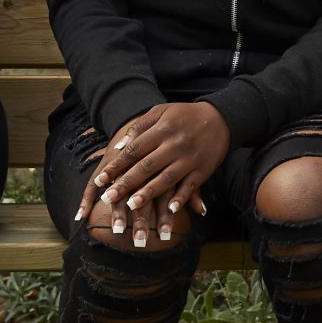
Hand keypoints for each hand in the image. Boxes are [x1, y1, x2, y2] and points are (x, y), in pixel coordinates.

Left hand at [82, 103, 228, 242]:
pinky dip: (182, 198)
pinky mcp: (203, 170)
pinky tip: (171, 210)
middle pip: (146, 167)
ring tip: (131, 206)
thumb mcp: (161, 112)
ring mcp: (189, 159)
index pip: (134, 150)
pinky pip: (191, 186)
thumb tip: (118, 147)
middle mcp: (174, 145)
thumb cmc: (185, 116)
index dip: (116, 166)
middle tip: (107, 198)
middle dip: (125, 183)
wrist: (221, 117)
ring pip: (166, 179)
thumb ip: (139, 127)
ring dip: (148, 193)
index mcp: (162, 130)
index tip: (100, 180)